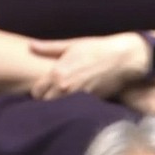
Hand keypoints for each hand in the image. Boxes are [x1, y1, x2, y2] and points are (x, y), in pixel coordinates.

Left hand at [30, 33, 147, 99]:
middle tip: (50, 94)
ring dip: (58, 105)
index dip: (37, 91)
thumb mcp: (71, 45)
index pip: (36, 92)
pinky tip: (74, 103)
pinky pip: (75, 109)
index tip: (42, 88)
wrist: (123, 58)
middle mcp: (65, 88)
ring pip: (59, 110)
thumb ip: (48, 48)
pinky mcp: (91, 102)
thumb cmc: (96, 49)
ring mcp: (78, 97)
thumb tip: (30, 46)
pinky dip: (72, 108)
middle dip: (46, 100)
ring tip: (61, 99)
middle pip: (46, 104)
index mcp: (57, 74)